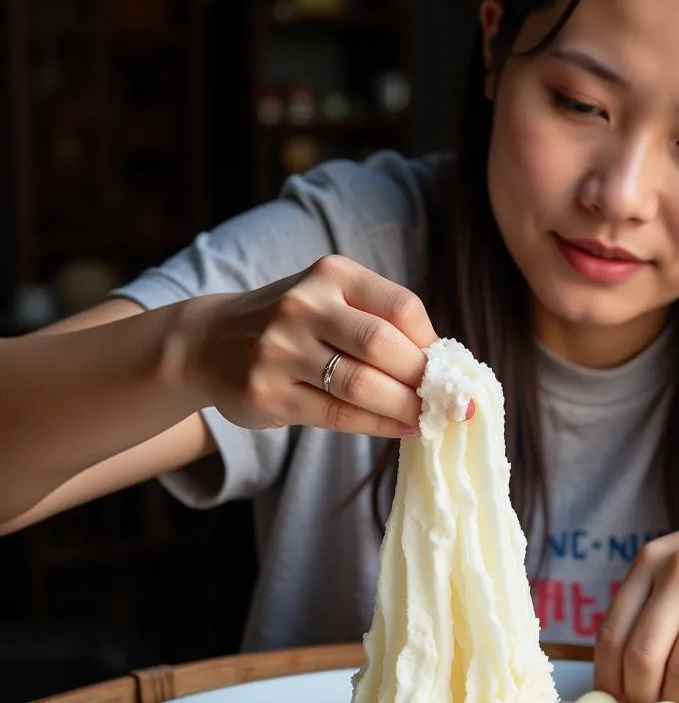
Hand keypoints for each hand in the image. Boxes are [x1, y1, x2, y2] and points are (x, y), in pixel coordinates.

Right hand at [179, 255, 445, 437]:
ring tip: (427, 418)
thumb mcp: (334, 300)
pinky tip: (400, 428)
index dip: (431, 343)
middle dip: (421, 379)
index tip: (444, 367)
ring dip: (404, 407)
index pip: (402, 307)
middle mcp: (303, 305)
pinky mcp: (267, 392)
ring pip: (361, 385)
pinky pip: (337, 414)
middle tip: (444, 400)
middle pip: (383, 346)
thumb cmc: (295, 324)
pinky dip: (378, 424)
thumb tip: (445, 366)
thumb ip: (382, 323)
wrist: (210, 341)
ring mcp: (280, 349)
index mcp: (332, 274)